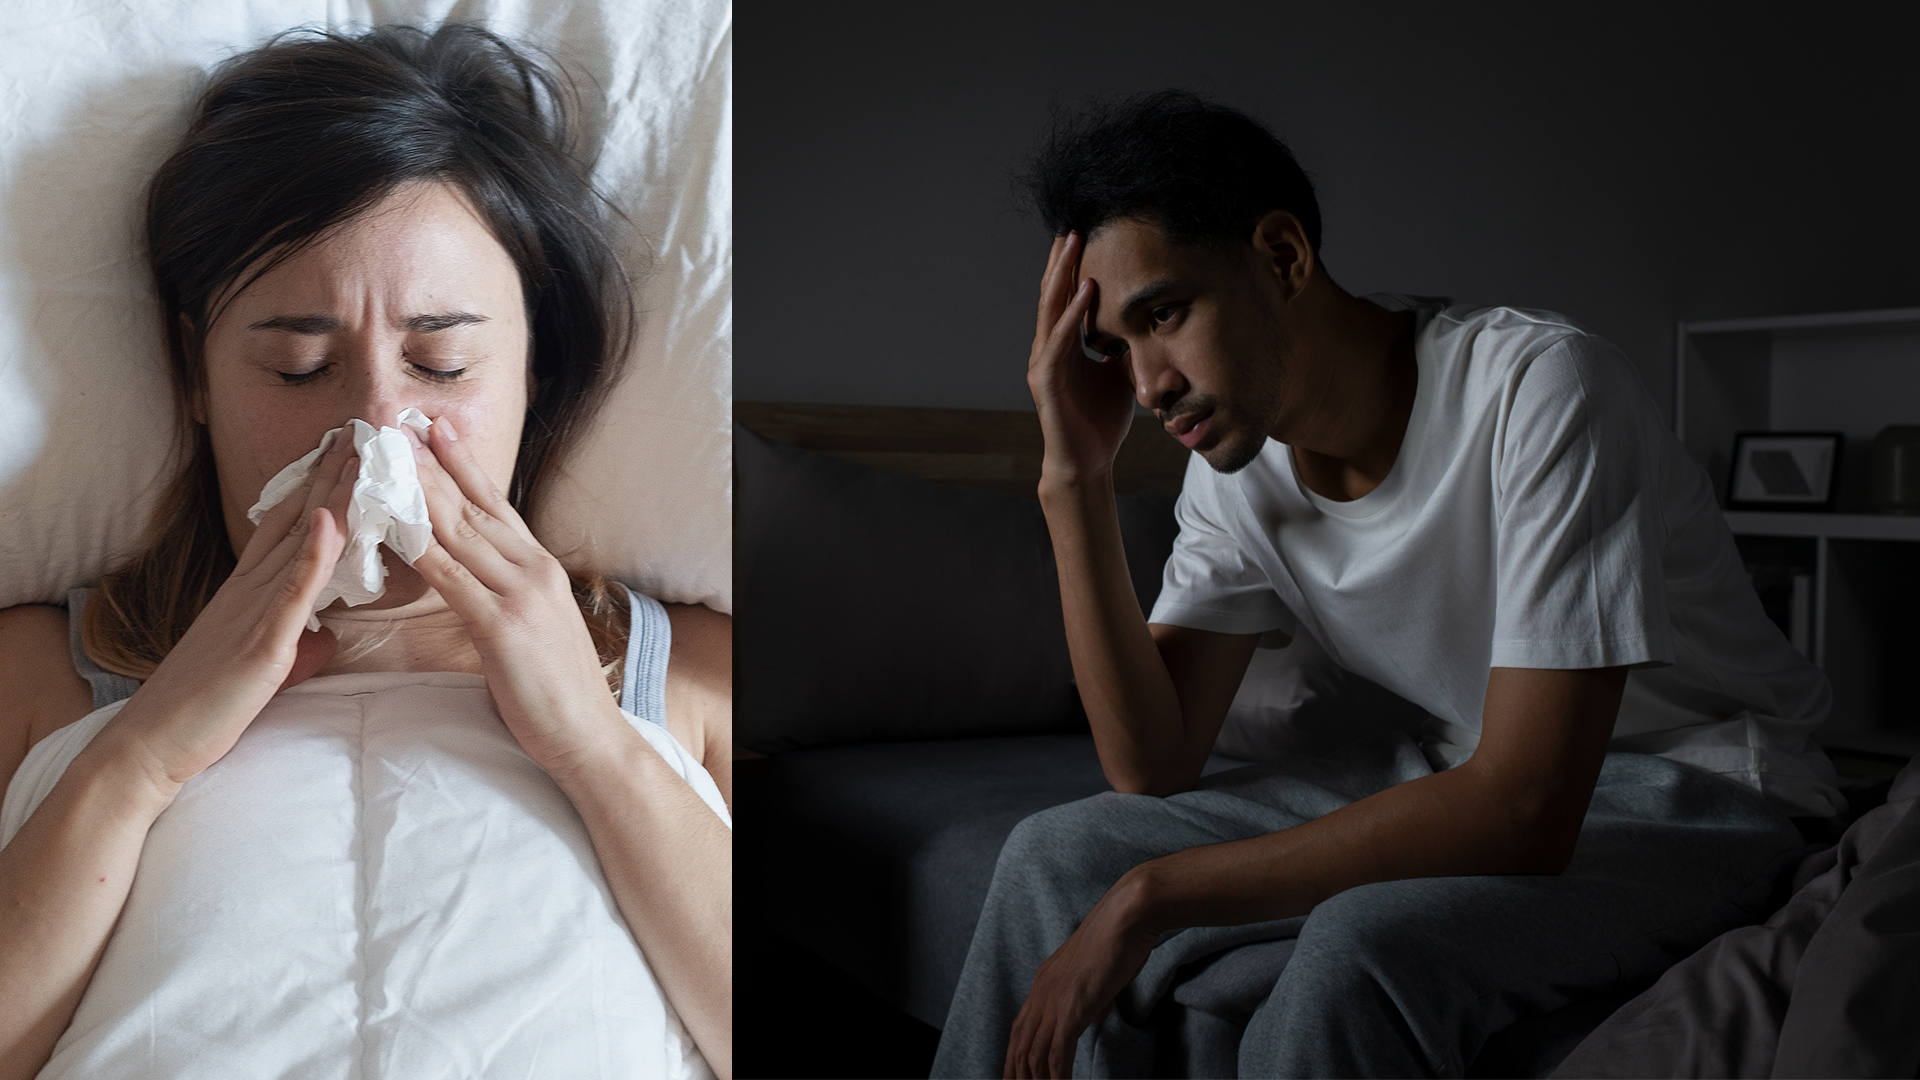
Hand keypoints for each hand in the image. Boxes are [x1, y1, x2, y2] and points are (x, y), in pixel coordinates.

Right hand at [104, 434, 354, 798]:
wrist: (153, 744)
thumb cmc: (205, 709)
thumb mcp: (263, 668)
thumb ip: (298, 646)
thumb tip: (329, 639)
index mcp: (248, 593)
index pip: (287, 527)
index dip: (315, 488)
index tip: (342, 452)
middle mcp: (250, 591)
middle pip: (297, 519)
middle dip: (330, 474)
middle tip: (359, 429)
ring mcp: (254, 612)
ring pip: (299, 542)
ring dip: (331, 496)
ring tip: (357, 453)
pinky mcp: (260, 643)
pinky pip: (290, 592)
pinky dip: (311, 554)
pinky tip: (329, 521)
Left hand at [405, 418, 630, 780]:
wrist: (589, 737)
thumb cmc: (557, 693)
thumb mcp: (536, 628)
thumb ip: (506, 595)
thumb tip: (473, 579)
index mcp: (540, 569)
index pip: (496, 504)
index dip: (464, 464)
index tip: (435, 428)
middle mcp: (533, 570)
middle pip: (473, 506)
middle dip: (431, 464)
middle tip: (394, 425)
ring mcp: (520, 595)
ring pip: (459, 532)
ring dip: (418, 492)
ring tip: (385, 458)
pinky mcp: (502, 626)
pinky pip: (451, 579)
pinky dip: (420, 548)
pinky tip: (394, 526)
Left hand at [1003, 874, 1159, 1078]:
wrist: (1127, 916)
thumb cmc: (1118, 940)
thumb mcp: (1095, 974)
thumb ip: (1087, 998)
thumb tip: (1089, 1018)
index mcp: (1044, 981)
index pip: (1020, 1028)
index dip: (1014, 1057)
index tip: (1015, 1077)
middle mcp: (1042, 991)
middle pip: (1019, 1044)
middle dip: (1017, 1074)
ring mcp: (1055, 999)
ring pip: (1034, 1053)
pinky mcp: (1072, 1007)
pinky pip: (1057, 1053)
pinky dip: (1057, 1076)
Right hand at [1026, 232, 1137, 489]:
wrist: (1087, 463)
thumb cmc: (1102, 422)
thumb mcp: (1120, 374)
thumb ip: (1123, 348)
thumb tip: (1145, 323)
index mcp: (1063, 346)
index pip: (1065, 298)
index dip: (1072, 267)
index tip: (1084, 235)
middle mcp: (1048, 349)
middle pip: (1052, 294)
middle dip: (1062, 259)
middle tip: (1072, 224)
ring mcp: (1043, 364)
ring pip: (1050, 308)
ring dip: (1062, 274)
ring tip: (1072, 243)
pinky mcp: (1045, 381)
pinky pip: (1058, 341)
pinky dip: (1071, 314)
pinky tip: (1085, 290)